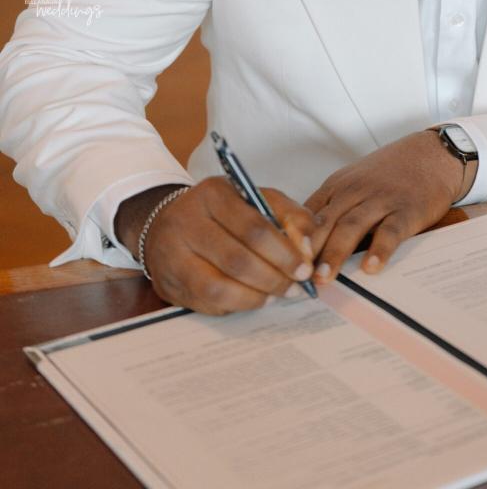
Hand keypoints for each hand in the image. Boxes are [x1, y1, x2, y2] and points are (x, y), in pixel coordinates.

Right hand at [120, 178, 317, 314]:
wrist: (167, 224)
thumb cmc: (222, 213)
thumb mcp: (255, 199)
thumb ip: (288, 215)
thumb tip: (307, 246)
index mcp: (213, 194)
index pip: (254, 227)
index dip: (284, 252)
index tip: (305, 267)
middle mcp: (187, 222)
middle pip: (237, 260)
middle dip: (274, 278)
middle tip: (296, 287)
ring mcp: (173, 255)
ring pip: (219, 287)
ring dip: (256, 296)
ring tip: (276, 296)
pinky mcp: (169, 284)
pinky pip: (207, 303)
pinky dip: (236, 305)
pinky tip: (253, 299)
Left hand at [305, 131, 463, 283]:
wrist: (432, 154)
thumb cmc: (389, 173)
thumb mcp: (354, 182)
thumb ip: (333, 207)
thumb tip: (304, 244)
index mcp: (337, 186)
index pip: (308, 214)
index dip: (293, 240)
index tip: (282, 265)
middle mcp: (355, 191)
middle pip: (325, 222)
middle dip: (308, 251)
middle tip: (295, 277)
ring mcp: (381, 200)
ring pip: (351, 226)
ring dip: (335, 252)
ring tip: (323, 277)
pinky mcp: (406, 210)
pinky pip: (390, 231)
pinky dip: (379, 249)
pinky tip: (371, 267)